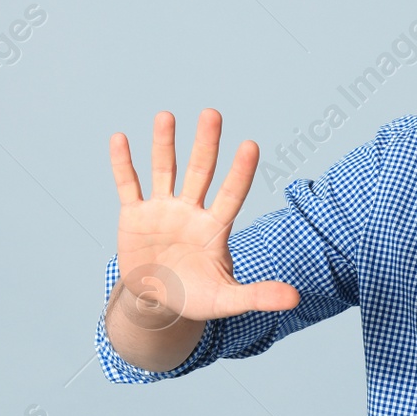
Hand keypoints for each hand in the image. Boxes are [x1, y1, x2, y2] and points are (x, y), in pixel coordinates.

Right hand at [109, 108, 299, 329]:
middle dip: (206, 144)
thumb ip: (258, 295)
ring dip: (165, 144)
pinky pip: (128, 185)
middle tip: (212, 114)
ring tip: (166, 116)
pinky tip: (120, 139)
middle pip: (201, 171)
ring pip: (165, 170)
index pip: (232, 195)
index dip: (241, 173)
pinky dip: (123, 163)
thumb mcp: (226, 300)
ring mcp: (162, 210)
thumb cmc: (196, 296)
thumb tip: (296, 300)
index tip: (251, 146)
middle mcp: (191, 211)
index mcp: (215, 227)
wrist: (157, 301)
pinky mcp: (134, 215)